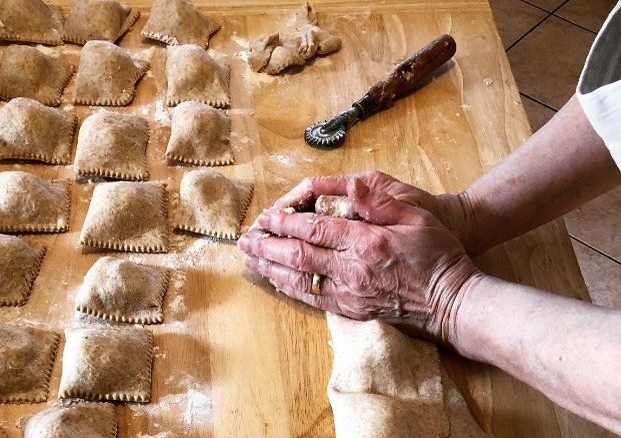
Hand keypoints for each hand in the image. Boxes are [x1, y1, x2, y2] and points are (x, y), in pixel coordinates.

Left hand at [238, 177, 479, 343]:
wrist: (453, 302)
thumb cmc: (438, 254)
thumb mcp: (415, 216)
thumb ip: (378, 200)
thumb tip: (347, 185)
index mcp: (366, 242)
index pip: (314, 229)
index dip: (284, 222)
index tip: (265, 216)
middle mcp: (352, 270)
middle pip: (298, 256)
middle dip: (267, 246)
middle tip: (244, 240)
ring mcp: (351, 294)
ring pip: (300, 280)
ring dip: (272, 269)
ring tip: (251, 260)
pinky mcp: (353, 311)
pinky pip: (314, 300)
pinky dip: (291, 289)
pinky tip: (278, 282)